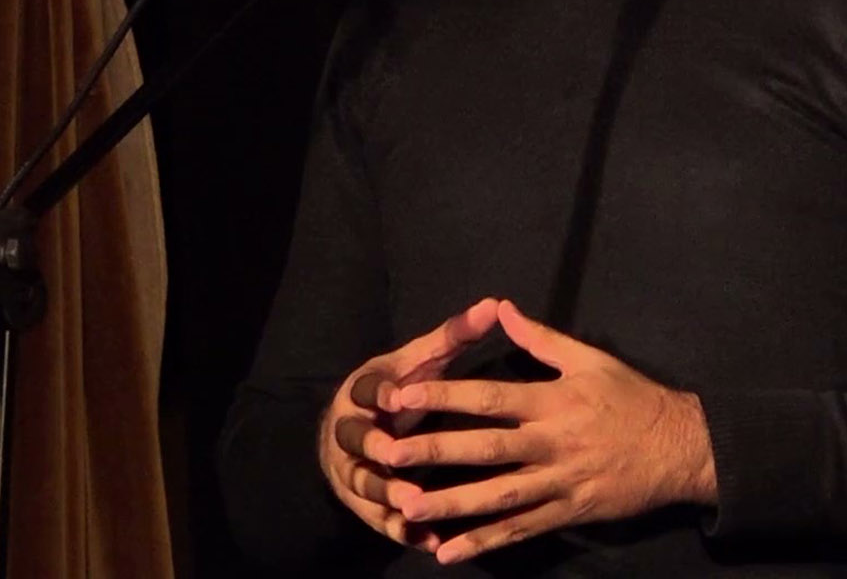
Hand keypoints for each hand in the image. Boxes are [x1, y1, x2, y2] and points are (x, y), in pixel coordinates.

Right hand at [316, 297, 501, 551]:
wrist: (350, 432)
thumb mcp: (418, 361)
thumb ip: (453, 337)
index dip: (379, 392)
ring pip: (365, 484)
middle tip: (394, 454)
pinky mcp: (363, 504)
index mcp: (364, 390)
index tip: (396, 395)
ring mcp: (352, 469)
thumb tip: (495, 304)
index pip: (365, 388)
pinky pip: (380, 521)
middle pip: (355, 439)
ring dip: (387, 494)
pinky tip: (428, 541)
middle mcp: (350, 430)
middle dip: (373, 447)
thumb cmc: (397, 388)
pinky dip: (403, 531)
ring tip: (415, 504)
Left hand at [379, 300, 716, 565]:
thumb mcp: (589, 358)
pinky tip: (448, 551)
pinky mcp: (569, 513)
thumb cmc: (632, 398)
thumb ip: (540, 338)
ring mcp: (560, 482)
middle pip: (486, 449)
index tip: (402, 394)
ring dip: (453, 503)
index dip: (444, 395)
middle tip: (388, 455)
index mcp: (552, 400)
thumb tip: (500, 307)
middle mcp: (552, 442)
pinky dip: (485, 543)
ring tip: (408, 508)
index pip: (489, 396)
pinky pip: (521, 531)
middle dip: (436, 452)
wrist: (682, 448)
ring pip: (499, 497)